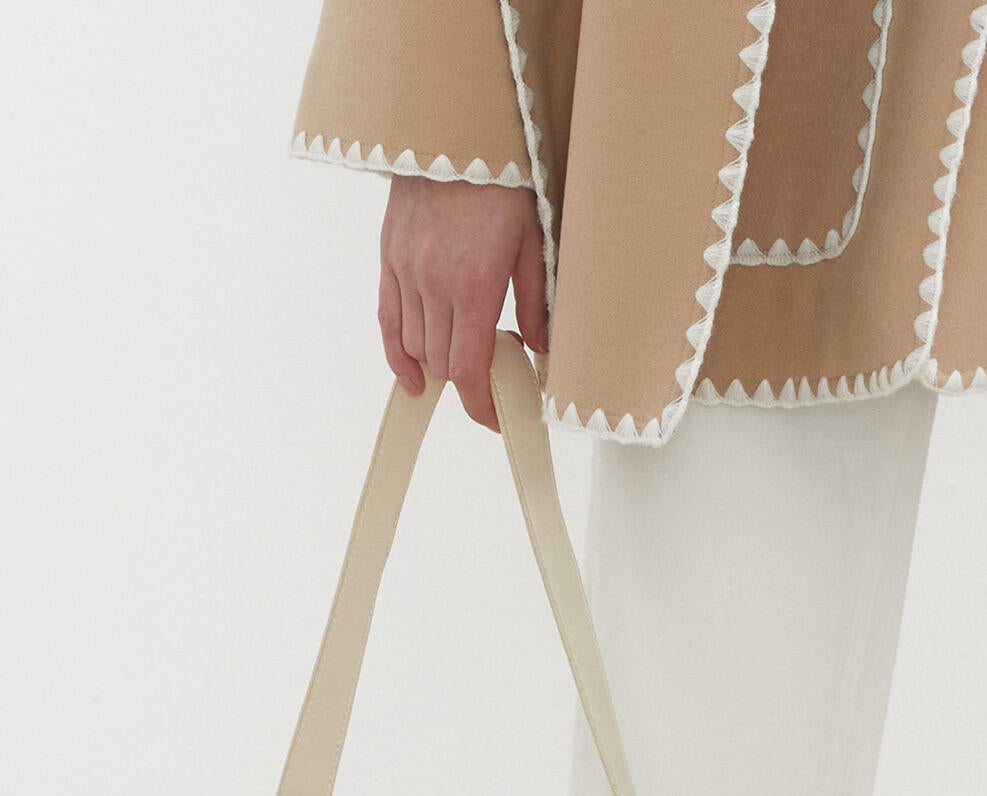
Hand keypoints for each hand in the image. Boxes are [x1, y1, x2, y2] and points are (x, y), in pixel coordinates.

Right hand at [378, 176, 547, 431]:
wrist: (454, 126)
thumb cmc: (503, 177)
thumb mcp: (535, 239)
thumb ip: (535, 301)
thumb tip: (540, 349)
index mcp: (473, 285)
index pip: (469, 370)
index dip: (481, 406)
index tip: (496, 420)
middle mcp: (433, 284)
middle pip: (441, 363)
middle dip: (466, 384)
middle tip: (492, 386)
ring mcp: (406, 271)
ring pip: (414, 346)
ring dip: (437, 367)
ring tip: (461, 371)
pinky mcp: (389, 257)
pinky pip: (387, 319)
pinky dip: (397, 353)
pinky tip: (412, 377)